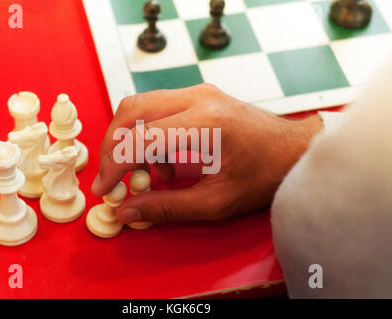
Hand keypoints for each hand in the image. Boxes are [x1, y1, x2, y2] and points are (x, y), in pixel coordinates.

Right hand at [92, 84, 321, 223]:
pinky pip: (158, 109)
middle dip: (113, 147)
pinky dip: (149, 135)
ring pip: (141, 106)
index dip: (114, 165)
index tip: (104, 188)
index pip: (140, 139)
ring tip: (145, 174)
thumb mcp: (216, 201)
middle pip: (131, 111)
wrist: (294, 150)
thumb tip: (127, 211)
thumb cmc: (265, 175)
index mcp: (205, 123)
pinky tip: (167, 164)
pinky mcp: (199, 95)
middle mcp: (198, 98)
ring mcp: (199, 92)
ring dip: (131, 140)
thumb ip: (167, 207)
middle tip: (112, 177)